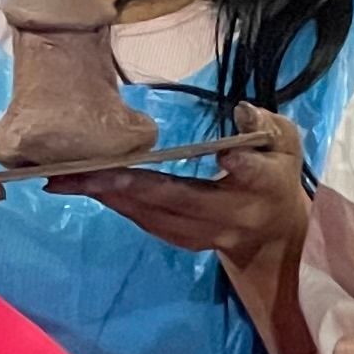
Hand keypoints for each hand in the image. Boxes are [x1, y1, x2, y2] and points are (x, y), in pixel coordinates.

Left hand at [52, 110, 306, 276]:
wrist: (273, 237)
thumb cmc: (276, 176)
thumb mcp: (285, 145)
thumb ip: (266, 126)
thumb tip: (241, 111)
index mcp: (265, 186)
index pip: (252, 175)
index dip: (239, 167)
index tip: (222, 155)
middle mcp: (233, 216)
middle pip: (180, 199)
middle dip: (129, 184)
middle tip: (83, 170)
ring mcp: (206, 235)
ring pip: (154, 216)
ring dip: (110, 196)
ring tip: (67, 179)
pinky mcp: (184, 242)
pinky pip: (146, 223)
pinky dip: (116, 205)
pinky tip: (87, 188)